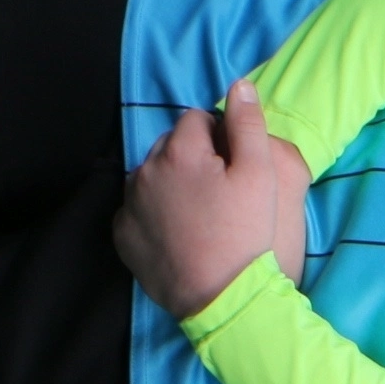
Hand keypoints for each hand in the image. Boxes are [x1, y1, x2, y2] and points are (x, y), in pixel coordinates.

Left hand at [113, 79, 311, 318]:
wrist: (222, 298)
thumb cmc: (247, 234)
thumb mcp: (261, 174)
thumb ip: (248, 124)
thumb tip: (238, 85)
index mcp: (179, 151)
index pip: (197, 119)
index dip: (221, 138)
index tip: (235, 167)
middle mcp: (145, 170)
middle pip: (172, 146)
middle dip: (194, 158)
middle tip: (220, 192)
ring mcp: (129, 204)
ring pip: (152, 176)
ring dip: (172, 183)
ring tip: (200, 213)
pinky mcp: (122, 235)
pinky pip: (138, 208)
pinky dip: (154, 212)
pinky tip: (179, 231)